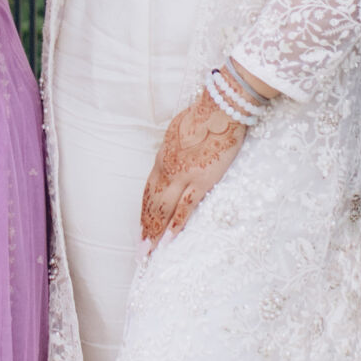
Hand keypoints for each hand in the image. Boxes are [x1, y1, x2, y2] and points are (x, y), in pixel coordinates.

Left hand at [139, 89, 244, 243]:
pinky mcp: (202, 181)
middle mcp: (168, 170)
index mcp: (162, 158)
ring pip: (163, 210)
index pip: (149, 191)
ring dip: (154, 232)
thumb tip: (172, 159)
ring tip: (148, 252)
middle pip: (152, 204)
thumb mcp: (179, 132)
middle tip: (140, 250)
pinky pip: (185, 208)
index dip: (145, 211)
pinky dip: (175, 226)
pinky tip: (168, 241)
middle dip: (145, 228)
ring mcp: (184, 177)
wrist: (220, 108)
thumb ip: (173, 150)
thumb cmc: (203, 115)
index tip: (141, 227)